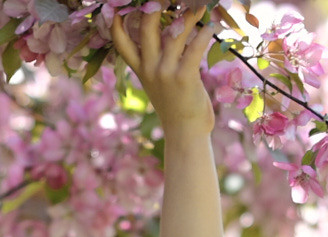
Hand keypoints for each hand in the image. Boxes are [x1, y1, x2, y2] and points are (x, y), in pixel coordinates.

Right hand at [108, 3, 217, 134]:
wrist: (185, 133)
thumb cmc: (175, 105)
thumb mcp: (157, 84)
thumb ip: (155, 62)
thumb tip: (167, 34)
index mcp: (141, 69)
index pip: (121, 42)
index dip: (117, 22)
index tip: (119, 6)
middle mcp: (150, 68)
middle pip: (145, 27)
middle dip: (153, 6)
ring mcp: (166, 72)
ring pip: (174, 33)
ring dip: (188, 15)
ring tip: (200, 4)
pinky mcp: (184, 77)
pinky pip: (194, 48)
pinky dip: (204, 34)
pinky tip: (210, 27)